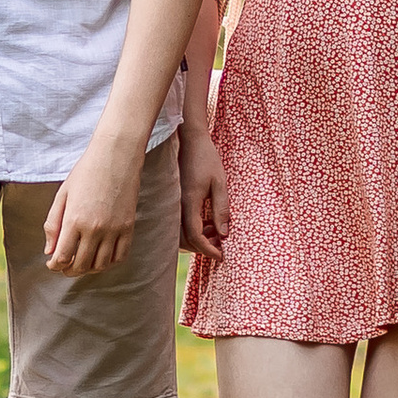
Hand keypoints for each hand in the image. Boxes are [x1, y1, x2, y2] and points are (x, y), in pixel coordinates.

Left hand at [46, 135, 142, 276]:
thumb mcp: (62, 195)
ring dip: (89, 269)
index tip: (52, 263)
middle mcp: (95, 229)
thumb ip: (53, 224)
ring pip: (101, 265)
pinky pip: (120, 256)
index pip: (62, 257)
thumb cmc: (86, 172)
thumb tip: (49, 251)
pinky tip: (102, 257)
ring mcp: (114, 229)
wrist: (116, 155)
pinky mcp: (129, 227)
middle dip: (69, 270)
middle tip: (65, 266)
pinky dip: (110, 262)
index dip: (54, 265)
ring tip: (82, 263)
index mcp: (74, 220)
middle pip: (80, 265)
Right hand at [178, 126, 231, 259]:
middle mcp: (177, 206)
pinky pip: (180, 223)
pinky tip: (208, 221)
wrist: (189, 140)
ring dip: (199, 238)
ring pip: (181, 234)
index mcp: (188, 203)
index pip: (195, 236)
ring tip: (217, 231)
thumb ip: (221, 209)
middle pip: (185, 240)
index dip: (208, 250)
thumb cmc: (206, 158)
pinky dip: (194, 229)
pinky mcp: (174, 201)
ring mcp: (174, 204)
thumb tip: (224, 234)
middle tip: (222, 244)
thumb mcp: (220, 183)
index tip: (221, 256)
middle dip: (203, 247)